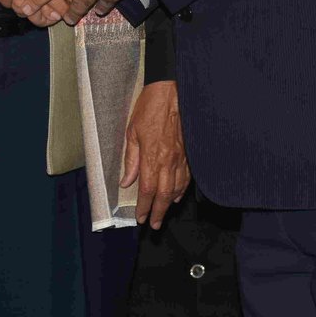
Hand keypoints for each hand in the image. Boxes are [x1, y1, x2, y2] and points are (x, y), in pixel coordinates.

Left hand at [123, 81, 189, 228]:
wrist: (171, 91)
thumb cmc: (149, 108)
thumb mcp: (132, 131)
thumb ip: (131, 159)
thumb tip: (126, 182)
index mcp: (152, 156)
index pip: (148, 189)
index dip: (145, 206)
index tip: (141, 217)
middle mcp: (168, 160)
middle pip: (165, 194)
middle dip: (159, 212)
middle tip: (155, 224)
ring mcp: (181, 156)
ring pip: (178, 187)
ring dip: (170, 202)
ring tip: (164, 212)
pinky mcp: (189, 150)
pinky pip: (187, 175)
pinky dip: (182, 188)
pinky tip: (177, 194)